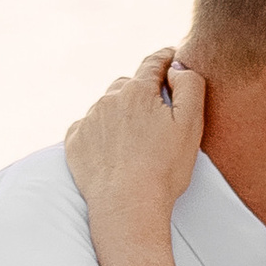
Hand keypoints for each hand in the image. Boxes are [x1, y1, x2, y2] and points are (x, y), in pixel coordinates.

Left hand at [64, 48, 205, 238]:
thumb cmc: (164, 169)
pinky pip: (89, 127)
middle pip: (128, 84)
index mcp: (139, 91)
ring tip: (134, 140)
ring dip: (120, 113)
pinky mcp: (74, 140)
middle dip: (142, 92)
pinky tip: (114, 151)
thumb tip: (177, 66)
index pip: (154, 62)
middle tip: (155, 116)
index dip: (166, 58)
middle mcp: (109, 98)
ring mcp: (89, 119)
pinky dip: (101, 132)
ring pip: (108, 105)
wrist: (126, 207)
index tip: (171, 58)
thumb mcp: (190, 124)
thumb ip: (190, 86)